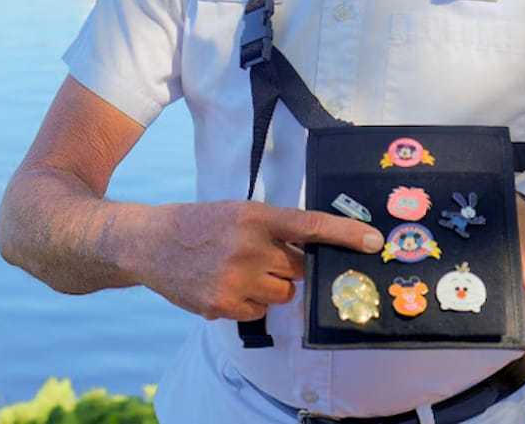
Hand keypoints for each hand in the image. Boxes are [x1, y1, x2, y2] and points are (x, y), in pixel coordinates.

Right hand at [141, 200, 383, 320]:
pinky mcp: (223, 305)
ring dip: (271, 286)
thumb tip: (312, 251)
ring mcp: (235, 279)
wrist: (151, 243)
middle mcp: (248, 246)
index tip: (373, 242)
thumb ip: (273, 228)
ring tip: (240, 270)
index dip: (345, 234)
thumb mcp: (237, 212)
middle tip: (262, 255)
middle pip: (298, 268)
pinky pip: (260, 312)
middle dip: (287, 264)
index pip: (310, 225)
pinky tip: (226, 285)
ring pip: (283, 294)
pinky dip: (250, 302)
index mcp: (255, 216)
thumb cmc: (200, 225)